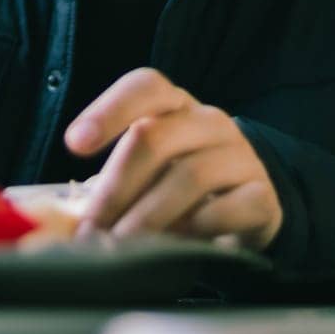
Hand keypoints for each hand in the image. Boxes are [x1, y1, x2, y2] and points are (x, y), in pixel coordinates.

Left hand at [65, 68, 281, 248]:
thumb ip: (114, 179)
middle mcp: (209, 121)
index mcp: (174, 105)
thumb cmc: (180, 185)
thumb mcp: (149, 171)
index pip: (145, 87)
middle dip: (115, 187)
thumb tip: (71, 218)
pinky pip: (229, 208)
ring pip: (189, 175)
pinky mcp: (263, 195)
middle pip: (155, 137)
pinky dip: (197, 229)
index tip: (75, 144)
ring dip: (147, 216)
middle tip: (91, 229)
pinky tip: (177, 245)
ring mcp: (240, 155)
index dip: (108, 111)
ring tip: (123, 246)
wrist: (247, 209)